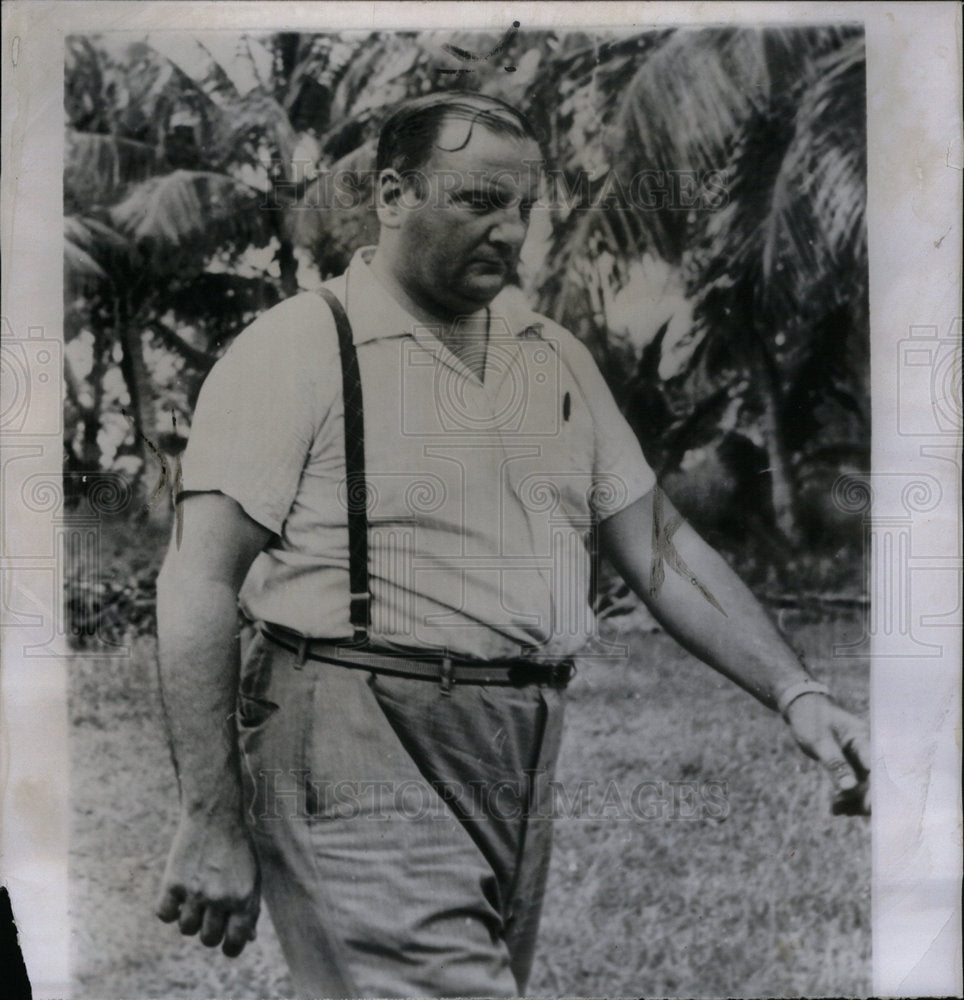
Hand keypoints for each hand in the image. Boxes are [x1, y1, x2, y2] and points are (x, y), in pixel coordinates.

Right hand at [156, 812, 260, 956]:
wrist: (215, 814)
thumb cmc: (237, 848)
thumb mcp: (252, 876)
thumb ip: (250, 908)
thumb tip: (248, 939)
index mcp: (244, 898)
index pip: (235, 943)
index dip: (230, 947)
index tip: (226, 943)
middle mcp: (220, 898)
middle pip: (208, 939)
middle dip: (209, 931)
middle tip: (210, 914)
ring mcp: (195, 891)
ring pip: (186, 929)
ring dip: (190, 918)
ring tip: (196, 898)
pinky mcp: (173, 882)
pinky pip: (164, 915)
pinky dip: (169, 909)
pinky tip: (178, 895)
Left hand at [785, 693, 869, 815]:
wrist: (801, 708)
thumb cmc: (811, 718)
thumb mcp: (819, 741)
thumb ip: (835, 763)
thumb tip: (850, 788)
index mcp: (863, 739)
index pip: (877, 766)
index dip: (876, 788)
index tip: (869, 807)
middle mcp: (866, 750)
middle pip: (874, 780)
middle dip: (863, 798)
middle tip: (848, 811)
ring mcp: (859, 759)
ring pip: (864, 786)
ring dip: (853, 800)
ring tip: (835, 808)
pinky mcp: (851, 766)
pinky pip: (853, 785)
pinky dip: (845, 797)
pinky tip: (835, 808)